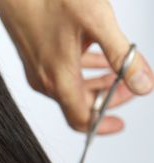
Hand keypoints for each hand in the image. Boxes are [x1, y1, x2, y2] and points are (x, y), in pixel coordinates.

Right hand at [0, 0, 153, 133]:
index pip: (82, 119)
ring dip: (97, 84)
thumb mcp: (96, 22)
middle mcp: (44, 80)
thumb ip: (122, 55)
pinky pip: (61, 76)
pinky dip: (83, 72)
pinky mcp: (35, 60)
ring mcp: (37, 71)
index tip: (119, 123)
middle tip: (130, 85)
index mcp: (59, 78)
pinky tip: (97, 56)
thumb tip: (143, 83)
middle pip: (79, 105)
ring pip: (71, 90)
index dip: (103, 125)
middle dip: (108, 98)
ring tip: (119, 69)